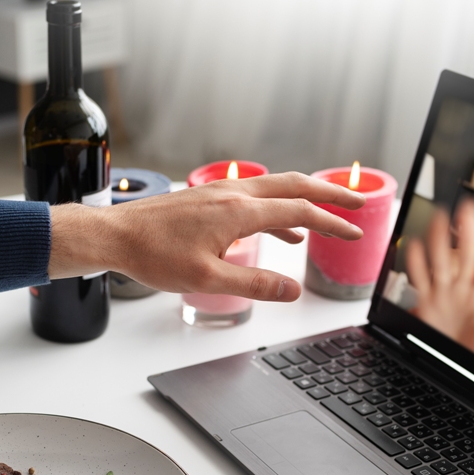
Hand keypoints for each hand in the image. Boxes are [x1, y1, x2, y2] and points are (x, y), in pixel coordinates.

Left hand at [48, 171, 365, 300]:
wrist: (114, 236)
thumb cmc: (153, 255)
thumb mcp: (208, 279)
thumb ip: (256, 283)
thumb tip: (293, 289)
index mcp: (238, 210)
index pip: (300, 211)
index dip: (332, 223)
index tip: (356, 231)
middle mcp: (233, 193)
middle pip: (294, 185)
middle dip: (330, 194)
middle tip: (358, 203)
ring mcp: (219, 192)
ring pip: (274, 188)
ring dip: (305, 199)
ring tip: (326, 217)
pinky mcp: (208, 198)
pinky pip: (255, 198)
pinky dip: (277, 210)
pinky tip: (282, 230)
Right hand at [406, 197, 473, 364]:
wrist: (452, 356)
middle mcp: (463, 288)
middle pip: (468, 256)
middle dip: (468, 231)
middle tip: (469, 206)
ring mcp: (444, 293)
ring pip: (442, 262)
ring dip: (439, 240)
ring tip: (440, 216)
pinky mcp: (426, 302)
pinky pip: (420, 280)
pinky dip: (416, 264)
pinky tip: (414, 246)